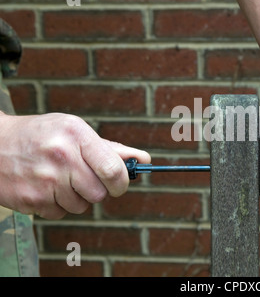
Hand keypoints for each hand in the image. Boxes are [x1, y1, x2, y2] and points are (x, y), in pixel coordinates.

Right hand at [0, 112, 149, 218]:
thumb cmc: (42, 135)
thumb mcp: (74, 130)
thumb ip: (110, 148)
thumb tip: (143, 159)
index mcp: (76, 135)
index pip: (113, 169)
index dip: (122, 181)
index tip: (121, 183)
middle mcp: (62, 157)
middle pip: (100, 193)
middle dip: (98, 189)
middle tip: (84, 178)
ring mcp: (45, 180)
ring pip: (82, 206)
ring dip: (77, 197)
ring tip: (60, 179)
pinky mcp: (31, 200)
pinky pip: (61, 213)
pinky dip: (58, 205)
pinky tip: (46, 187)